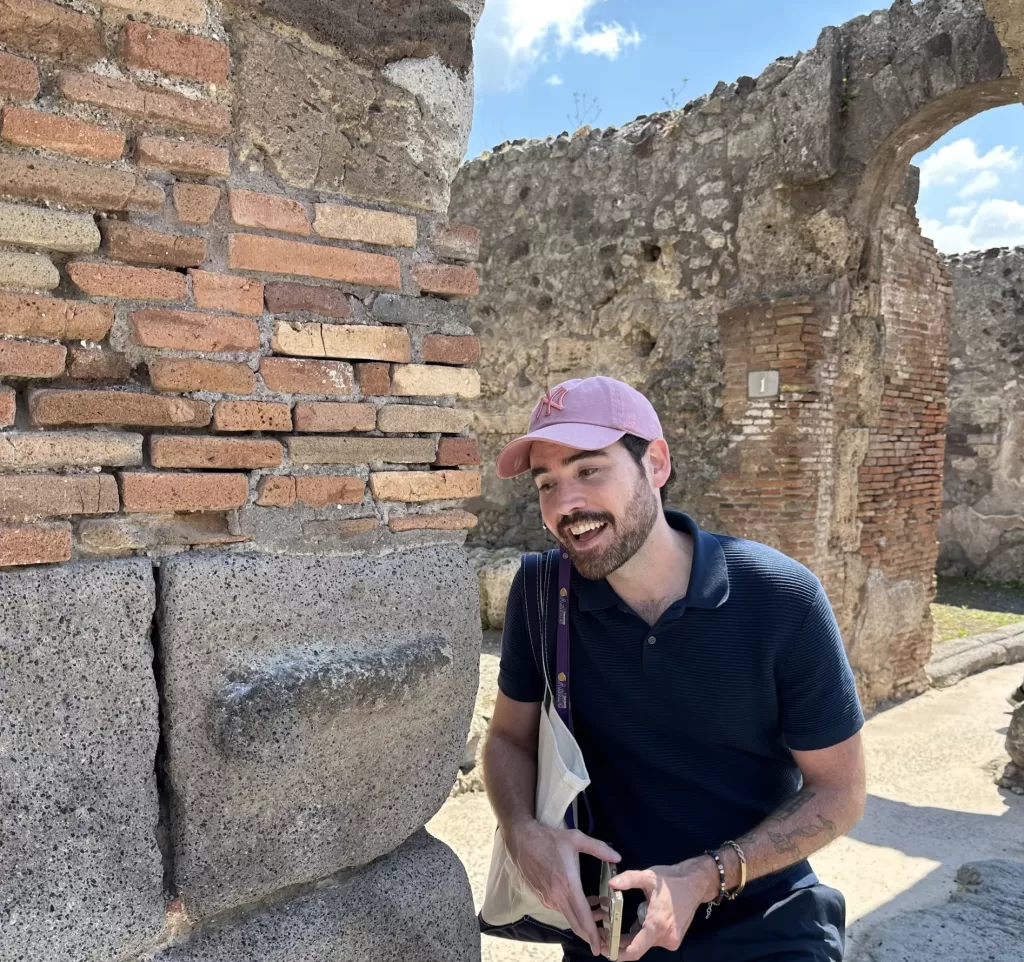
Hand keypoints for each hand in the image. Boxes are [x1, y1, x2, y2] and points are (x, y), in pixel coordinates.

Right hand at [506, 819, 620, 956]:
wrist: (522, 840)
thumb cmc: (549, 839)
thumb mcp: (577, 839)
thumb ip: (599, 848)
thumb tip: (617, 857)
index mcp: (568, 885)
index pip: (583, 916)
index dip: (593, 933)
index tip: (599, 947)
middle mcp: (557, 897)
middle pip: (576, 924)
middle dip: (590, 935)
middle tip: (604, 939)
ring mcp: (548, 899)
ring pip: (569, 917)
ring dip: (583, 920)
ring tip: (600, 913)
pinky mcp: (543, 897)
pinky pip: (561, 909)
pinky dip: (573, 911)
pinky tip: (582, 901)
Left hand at [607, 857, 716, 960]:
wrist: (695, 884)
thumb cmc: (672, 880)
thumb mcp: (648, 876)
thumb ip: (629, 879)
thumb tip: (611, 883)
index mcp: (657, 923)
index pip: (635, 949)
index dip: (617, 952)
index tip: (605, 948)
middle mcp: (666, 937)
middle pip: (637, 946)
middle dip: (620, 941)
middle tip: (604, 932)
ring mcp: (671, 940)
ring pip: (645, 943)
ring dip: (633, 935)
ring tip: (625, 917)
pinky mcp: (674, 939)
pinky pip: (653, 939)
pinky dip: (644, 932)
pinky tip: (642, 916)